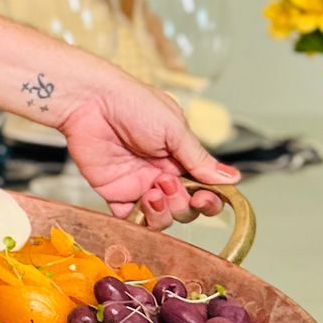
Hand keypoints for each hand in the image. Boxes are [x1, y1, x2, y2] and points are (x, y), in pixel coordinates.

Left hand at [58, 81, 239, 229]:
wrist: (90, 102)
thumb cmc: (132, 104)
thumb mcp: (173, 129)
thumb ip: (199, 158)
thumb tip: (232, 178)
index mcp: (180, 158)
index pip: (203, 189)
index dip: (209, 200)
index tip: (205, 198)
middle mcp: (161, 174)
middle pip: (185, 209)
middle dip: (182, 203)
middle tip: (166, 181)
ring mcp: (137, 185)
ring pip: (161, 219)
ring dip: (163, 212)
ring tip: (153, 191)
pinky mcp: (113, 192)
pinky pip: (129, 219)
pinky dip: (138, 221)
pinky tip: (139, 203)